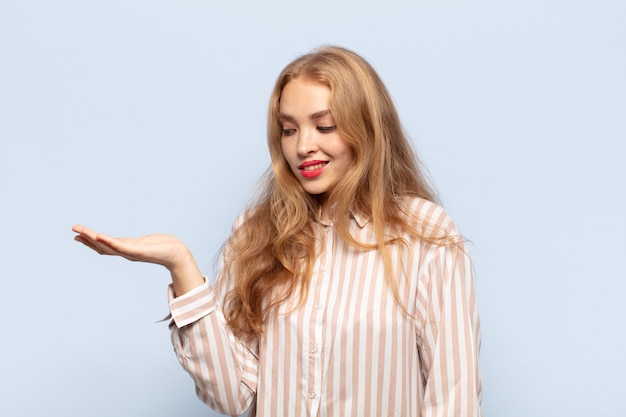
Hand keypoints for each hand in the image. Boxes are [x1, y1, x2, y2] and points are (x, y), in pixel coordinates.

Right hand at [72, 224, 203, 295]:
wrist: (177, 253)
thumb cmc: (162, 247)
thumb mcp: (144, 243)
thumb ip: (134, 243)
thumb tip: (130, 242)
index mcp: (125, 249)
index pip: (103, 246)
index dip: (90, 241)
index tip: (77, 235)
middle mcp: (125, 253)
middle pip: (102, 246)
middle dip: (87, 239)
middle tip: (73, 229)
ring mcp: (130, 253)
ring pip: (108, 246)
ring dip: (93, 239)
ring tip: (82, 231)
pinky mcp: (138, 251)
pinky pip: (121, 246)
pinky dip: (109, 241)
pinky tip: (99, 236)